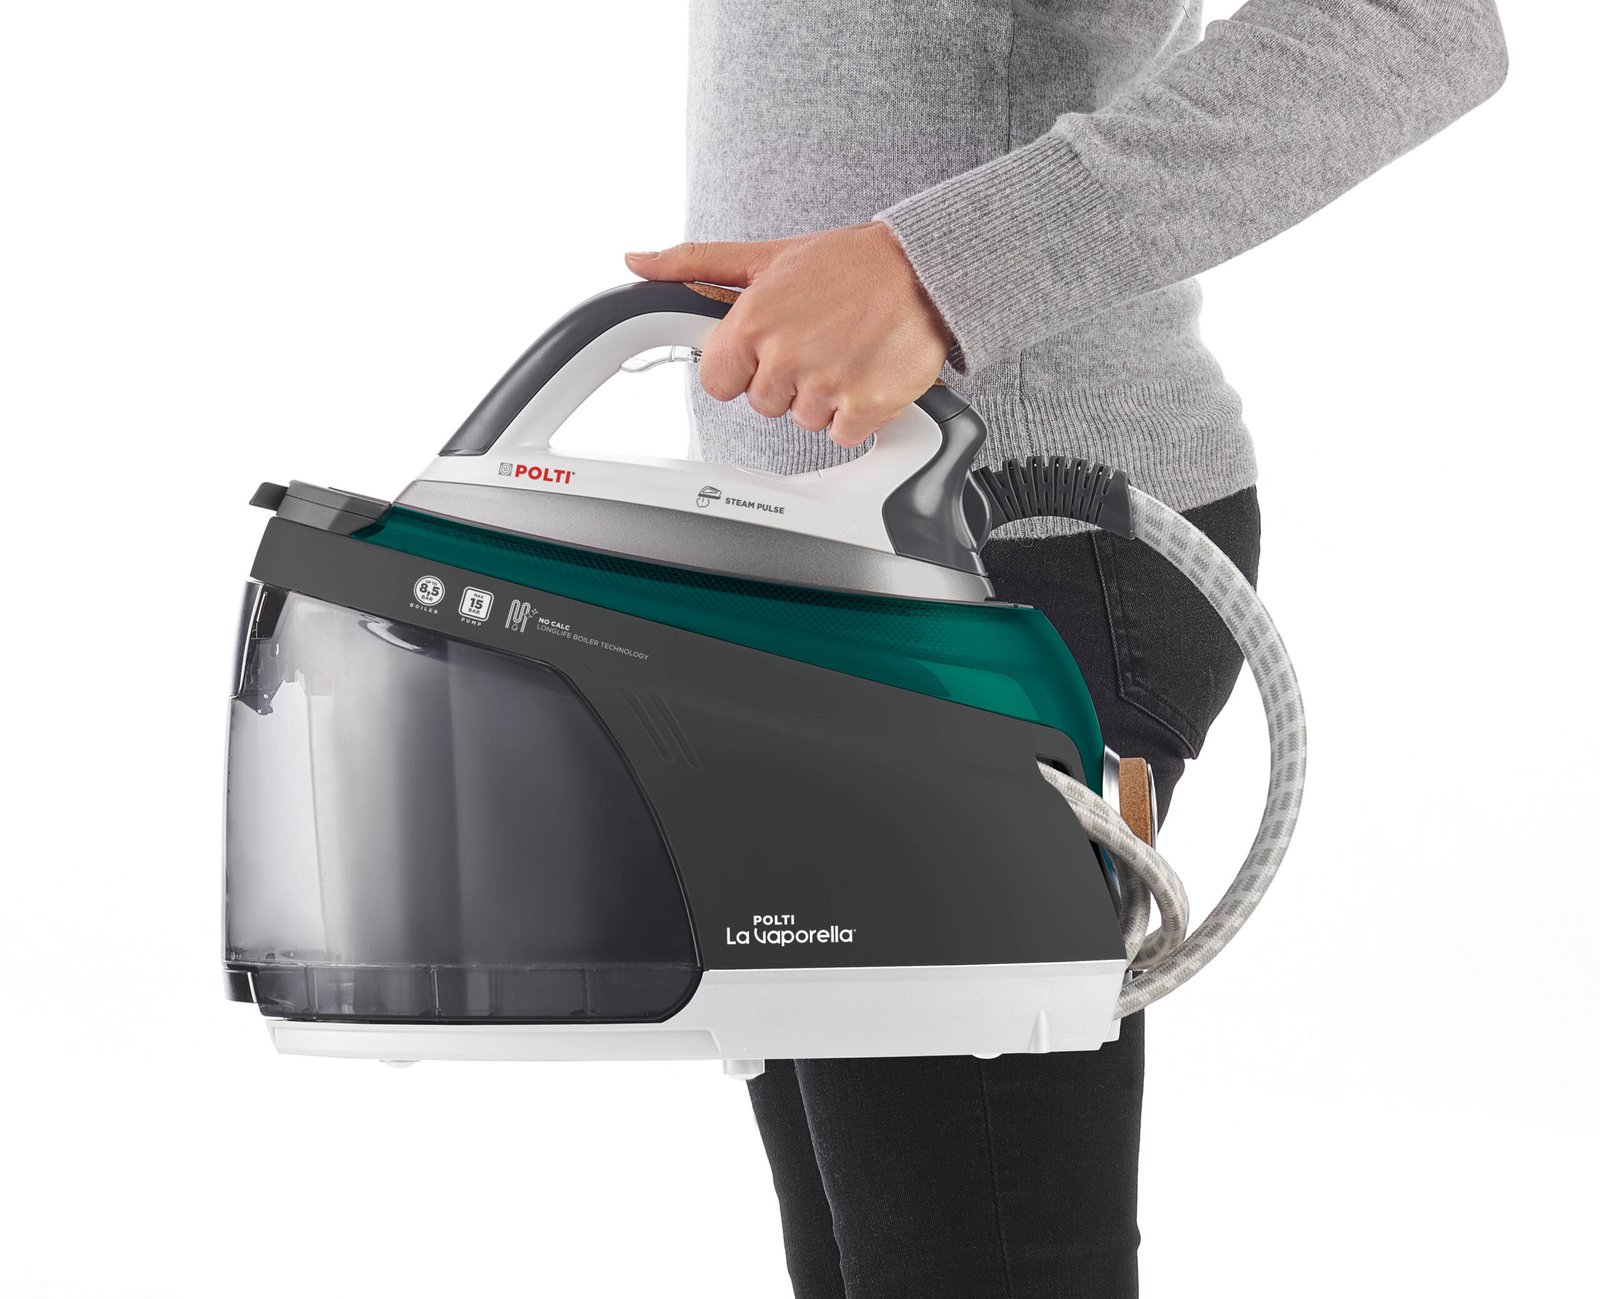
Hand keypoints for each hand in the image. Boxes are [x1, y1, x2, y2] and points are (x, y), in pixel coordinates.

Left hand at [624, 222, 952, 447]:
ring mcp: (827, 385)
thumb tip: (637, 261)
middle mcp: (787, 356)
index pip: (718, 383)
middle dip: (787, 380)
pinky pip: (841, 433)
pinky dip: (856, 412)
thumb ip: (696, 263)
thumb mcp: (766, 256)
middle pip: (764, 404)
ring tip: (845, 352)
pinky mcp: (865, 407)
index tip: (769, 349)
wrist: (924, 269)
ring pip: (802, 421)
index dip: (743, 369)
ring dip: (823, 396)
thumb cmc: (848, 262)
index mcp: (753, 321)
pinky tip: (865, 372)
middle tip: (817, 341)